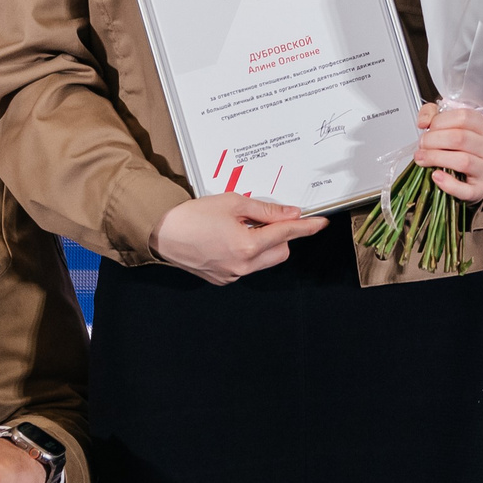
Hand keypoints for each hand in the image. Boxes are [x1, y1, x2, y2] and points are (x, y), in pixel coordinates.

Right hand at [153, 194, 327, 283]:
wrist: (164, 232)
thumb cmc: (194, 215)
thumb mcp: (233, 202)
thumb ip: (266, 210)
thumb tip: (290, 214)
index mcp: (247, 245)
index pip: (286, 234)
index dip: (305, 227)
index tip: (319, 223)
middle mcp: (243, 266)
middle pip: (280, 251)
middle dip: (279, 235)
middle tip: (261, 219)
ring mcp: (233, 275)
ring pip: (264, 261)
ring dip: (263, 245)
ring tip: (240, 229)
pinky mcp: (223, 279)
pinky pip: (247, 267)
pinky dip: (246, 254)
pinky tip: (228, 240)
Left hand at [414, 101, 482, 202]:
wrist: (475, 174)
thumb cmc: (464, 148)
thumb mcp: (452, 124)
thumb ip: (433, 114)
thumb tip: (423, 122)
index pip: (464, 117)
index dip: (440, 121)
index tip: (428, 128)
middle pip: (461, 138)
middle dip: (433, 140)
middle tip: (421, 145)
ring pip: (463, 161)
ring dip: (436, 158)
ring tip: (422, 158)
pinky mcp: (481, 189)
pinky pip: (466, 190)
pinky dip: (448, 184)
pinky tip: (435, 176)